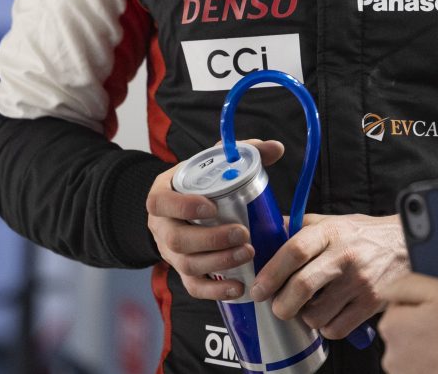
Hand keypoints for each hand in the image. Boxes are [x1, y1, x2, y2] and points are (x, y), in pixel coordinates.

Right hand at [146, 139, 283, 299]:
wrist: (183, 207)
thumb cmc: (200, 183)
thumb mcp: (213, 163)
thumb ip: (243, 152)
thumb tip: (276, 147)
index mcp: (162, 195)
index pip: (162, 202)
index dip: (184, 207)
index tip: (212, 207)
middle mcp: (161, 226)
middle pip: (177, 239)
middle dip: (211, 239)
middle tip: (242, 233)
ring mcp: (169, 252)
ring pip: (187, 264)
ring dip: (219, 262)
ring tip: (248, 254)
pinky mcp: (182, 271)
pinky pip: (194, 286)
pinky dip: (215, 290)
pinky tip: (239, 286)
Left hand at [250, 212, 407, 338]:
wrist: (405, 245)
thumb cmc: (362, 235)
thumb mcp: (331, 221)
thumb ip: (298, 229)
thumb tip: (264, 235)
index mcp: (331, 231)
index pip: (295, 250)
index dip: (271, 272)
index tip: (258, 288)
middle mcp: (345, 255)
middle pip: (302, 287)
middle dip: (281, 304)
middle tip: (278, 306)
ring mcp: (360, 282)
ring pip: (316, 315)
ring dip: (305, 316)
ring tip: (312, 304)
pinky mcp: (371, 304)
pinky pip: (335, 329)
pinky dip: (326, 327)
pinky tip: (330, 312)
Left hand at [379, 273, 437, 373]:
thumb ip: (406, 284)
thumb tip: (385, 290)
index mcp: (391, 327)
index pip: (397, 306)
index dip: (420, 305)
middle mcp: (390, 356)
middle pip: (402, 331)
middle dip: (419, 327)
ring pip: (411, 353)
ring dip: (425, 348)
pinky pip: (420, 370)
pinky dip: (431, 366)